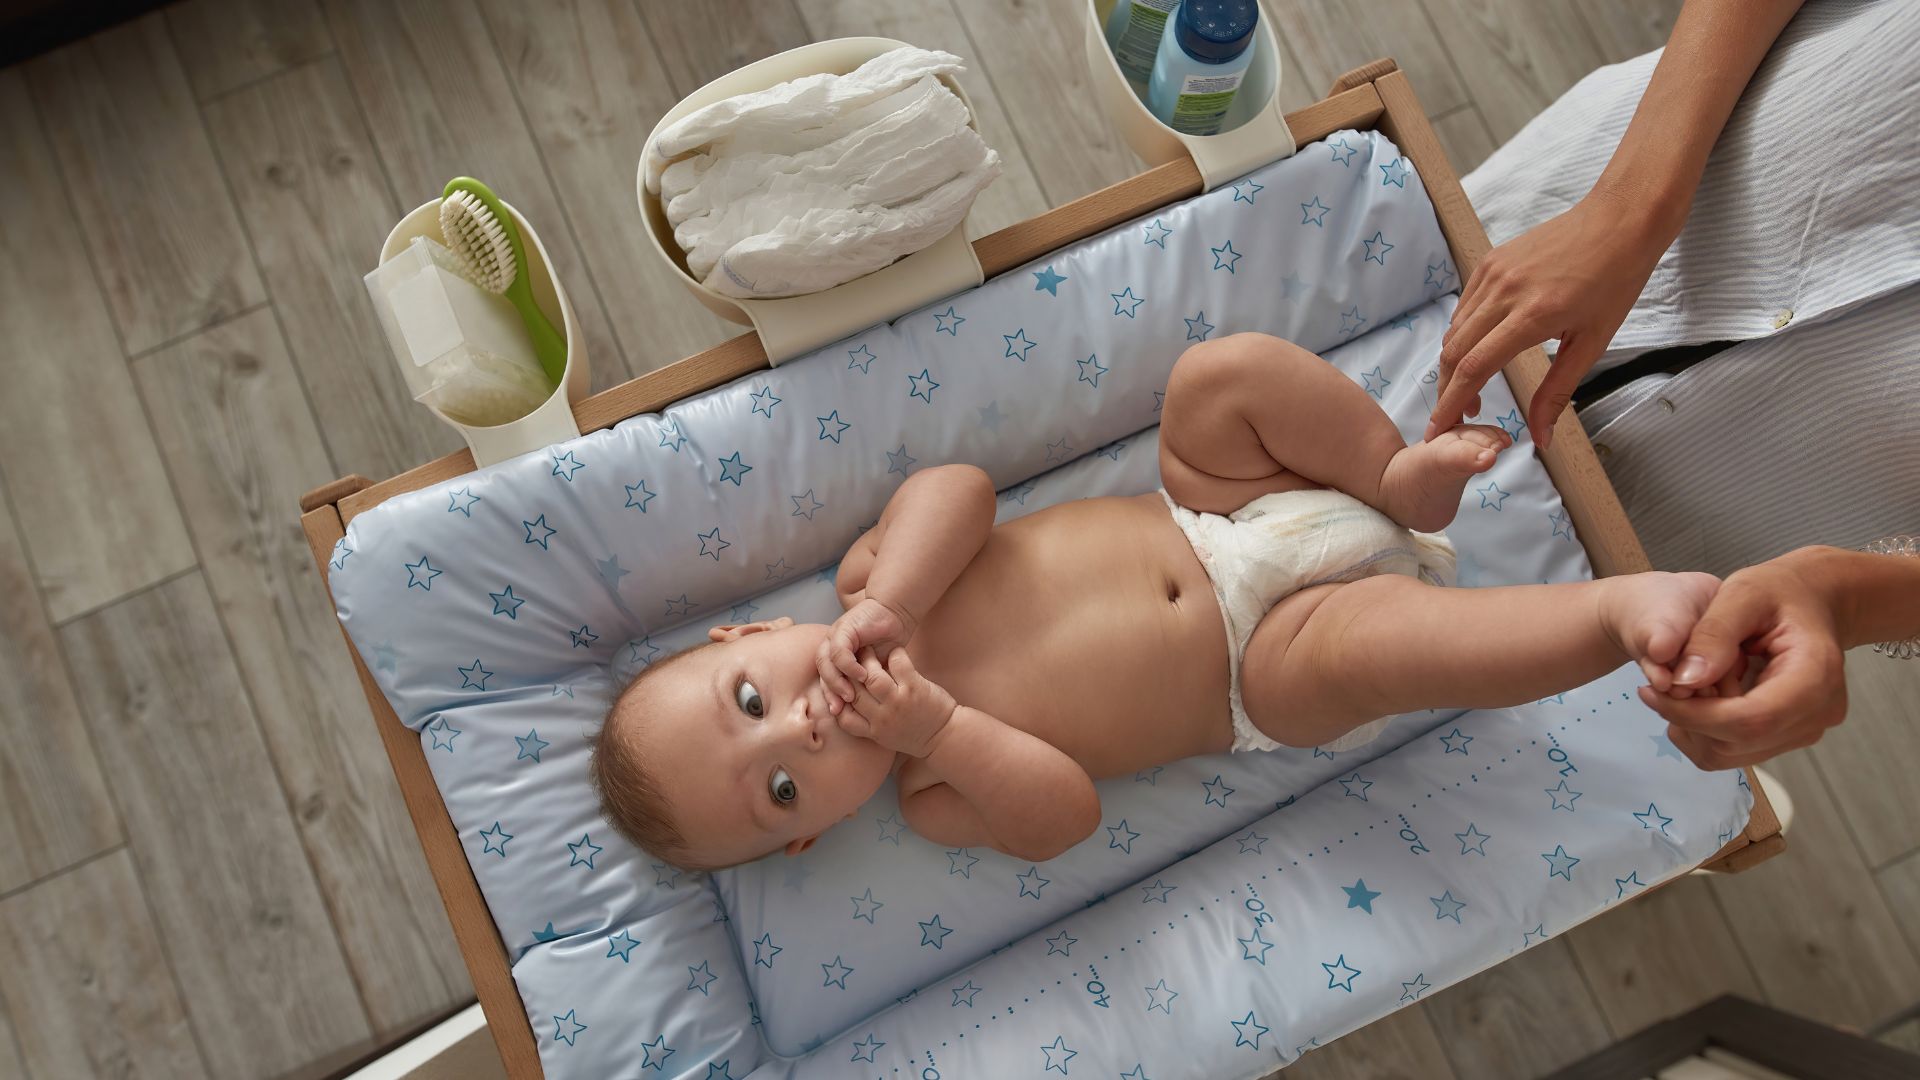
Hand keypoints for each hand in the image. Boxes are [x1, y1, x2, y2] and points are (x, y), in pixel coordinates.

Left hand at [816, 598, 916, 712]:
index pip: (826, 681)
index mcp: (836, 657)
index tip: (840, 714)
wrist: (895, 613)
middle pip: (822, 674)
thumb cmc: (888, 641)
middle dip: (830, 693)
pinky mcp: (843, 629)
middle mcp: (831, 646)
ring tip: (850, 695)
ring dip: (837, 681)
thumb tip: (864, 708)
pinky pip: (839, 652)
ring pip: (826, 664)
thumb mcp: (876, 667)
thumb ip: (866, 682)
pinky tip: (862, 676)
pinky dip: (849, 667)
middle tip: (840, 709)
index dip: (831, 697)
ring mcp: (834, 636)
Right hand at [835, 648, 955, 757]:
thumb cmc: (915, 734)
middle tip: (851, 658)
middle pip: (853, 691)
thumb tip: (851, 705)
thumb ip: (869, 723)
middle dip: (850, 673)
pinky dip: (895, 654)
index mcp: (874, 731)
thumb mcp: (887, 736)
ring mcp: (898, 702)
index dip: (837, 697)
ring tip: (869, 650)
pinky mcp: (914, 688)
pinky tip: (895, 651)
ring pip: (872, 676)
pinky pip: (898, 664)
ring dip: (868, 660)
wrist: (946, 737)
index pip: (844, 716)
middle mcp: (882, 718)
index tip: (840, 684)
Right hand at [1428, 189, 1666, 447]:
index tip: (1438, 430)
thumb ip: (1558, 392)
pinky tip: (1478, 348)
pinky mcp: (1490, 261)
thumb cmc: (1615, 282)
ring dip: (1454, 364)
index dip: (1452, 404)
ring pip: (1454, 330)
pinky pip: (1464, 307)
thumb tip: (1540, 438)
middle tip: (1457, 417)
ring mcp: (1493, 273)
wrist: (1619, 221)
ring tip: (1470, 387)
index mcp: (1533, 316)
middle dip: (1448, 390)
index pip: (1475, 368)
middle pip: (1454, 352)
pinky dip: (1463, 334)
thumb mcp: (1592, 343)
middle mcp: (1504, 292)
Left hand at [1638, 553, 1848, 769]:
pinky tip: (1703, 697)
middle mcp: (1818, 713)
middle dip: (1689, 718)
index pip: (1750, 720)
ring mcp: (1807, 730)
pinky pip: (1736, 751)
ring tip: (1690, 684)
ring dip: (1694, 726)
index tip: (1650, 692)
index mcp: (1815, 675)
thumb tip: (1684, 680)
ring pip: (1732, 754)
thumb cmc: (1781, 592)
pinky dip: (1706, 731)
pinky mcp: (1790, 736)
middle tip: (1665, 683)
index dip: (1694, 715)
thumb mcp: (1743, 594)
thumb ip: (1714, 634)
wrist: (1815, 602)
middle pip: (1738, 742)